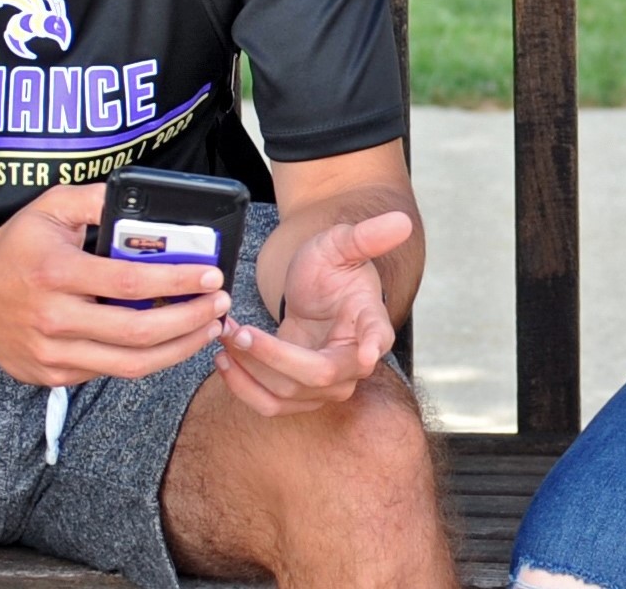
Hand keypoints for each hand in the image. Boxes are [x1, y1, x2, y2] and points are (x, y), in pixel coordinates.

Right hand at [0, 183, 231, 386]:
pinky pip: (111, 372)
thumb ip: (95, 199)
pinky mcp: (54, 376)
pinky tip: (171, 341)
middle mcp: (54, 319)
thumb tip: (144, 200)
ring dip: (179, 348)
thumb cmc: (13, 250)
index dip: (176, 281)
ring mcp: (54, 354)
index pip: (129, 283)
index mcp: (55, 273)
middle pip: (138, 332)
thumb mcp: (47, 208)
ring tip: (207, 327)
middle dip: (190, 319)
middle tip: (219, 303)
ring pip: (131, 364)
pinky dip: (148, 359)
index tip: (211, 275)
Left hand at [215, 210, 410, 416]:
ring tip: (225, 337)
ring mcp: (327, 384)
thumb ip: (366, 236)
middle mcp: (354, 362)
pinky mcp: (299, 393)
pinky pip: (270, 403)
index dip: (371, 346)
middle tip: (237, 330)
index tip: (366, 354)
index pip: (377, 337)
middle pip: (317, 375)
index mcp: (370, 322)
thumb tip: (400, 221)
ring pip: (287, 394)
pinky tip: (225, 359)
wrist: (315, 291)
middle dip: (271, 356)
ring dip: (248, 371)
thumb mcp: (341, 244)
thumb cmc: (331, 266)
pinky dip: (242, 385)